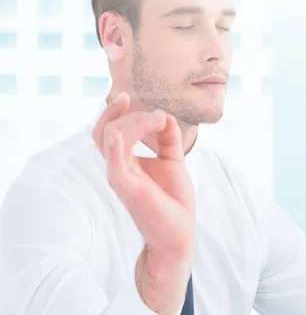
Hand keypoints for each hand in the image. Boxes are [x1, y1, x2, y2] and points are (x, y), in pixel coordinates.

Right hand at [92, 93, 194, 313]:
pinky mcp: (127, 188)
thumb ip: (168, 138)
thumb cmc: (173, 200)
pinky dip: (115, 146)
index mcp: (126, 160)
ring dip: (134, 122)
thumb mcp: (173, 160)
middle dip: (121, 112)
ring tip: (157, 120)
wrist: (179, 232)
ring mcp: (121, 177)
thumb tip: (165, 115)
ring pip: (111, 138)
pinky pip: (114, 164)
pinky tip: (120, 134)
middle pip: (104, 130)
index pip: (109, 130)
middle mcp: (119, 167)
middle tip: (144, 107)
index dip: (114, 111)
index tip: (128, 95)